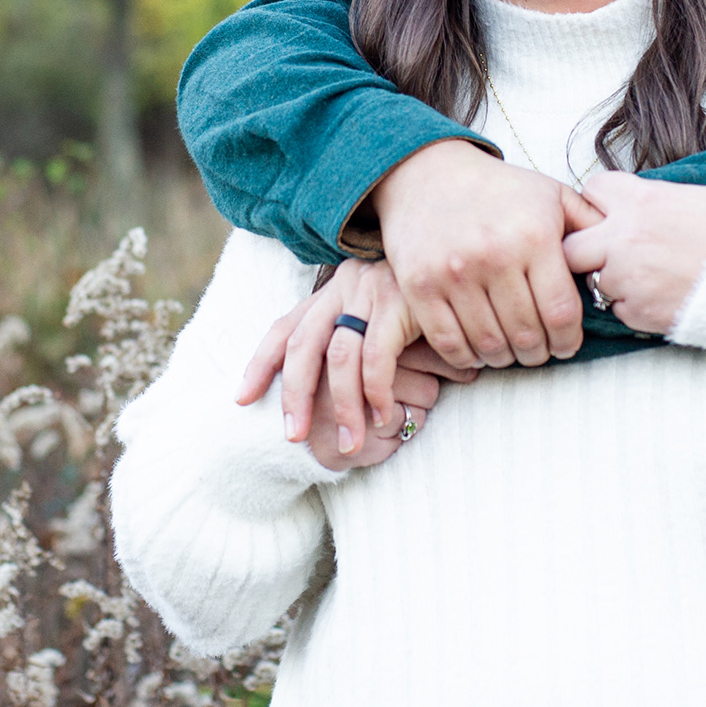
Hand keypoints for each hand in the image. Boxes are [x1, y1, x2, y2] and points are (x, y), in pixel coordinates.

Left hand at [238, 259, 476, 457]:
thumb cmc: (423, 304)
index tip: (243, 399)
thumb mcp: (377, 319)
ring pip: (339, 357)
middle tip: (292, 436)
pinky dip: (376, 392)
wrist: (463, 263)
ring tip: (347, 443)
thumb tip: (320, 388)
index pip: (285, 328)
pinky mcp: (399, 301)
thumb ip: (352, 341)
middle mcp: (343, 286)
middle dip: (294, 395)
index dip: (261, 364)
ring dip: (341, 407)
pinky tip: (384, 416)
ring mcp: (370, 290)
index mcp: (331, 290)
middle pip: (302, 344)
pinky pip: (376, 357)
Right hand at [369, 140, 599, 369]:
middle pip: (527, 335)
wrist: (429, 174)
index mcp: (533, 236)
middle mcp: (494, 255)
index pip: (561, 313)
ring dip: (505, 358)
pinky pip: (449, 342)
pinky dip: (468, 357)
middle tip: (540, 351)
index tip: (567, 345)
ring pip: (490, 345)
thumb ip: (590, 226)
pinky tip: (479, 349)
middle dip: (539, 353)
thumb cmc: (499, 190)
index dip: (568, 340)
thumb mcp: (551, 195)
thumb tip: (619, 258)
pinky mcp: (419, 286)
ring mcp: (453, 273)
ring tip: (512, 350)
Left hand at [560, 172, 705, 334]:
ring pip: (594, 281)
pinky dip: (632, 305)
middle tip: (607, 253)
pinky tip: (661, 296)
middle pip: (570, 246)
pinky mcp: (638, 312)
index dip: (601, 202)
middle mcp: (625, 239)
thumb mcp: (689, 196)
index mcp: (640, 201)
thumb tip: (622, 203)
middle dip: (584, 249)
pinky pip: (617, 309)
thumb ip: (646, 199)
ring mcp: (628, 278)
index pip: (592, 190)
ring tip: (648, 277)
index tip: (611, 212)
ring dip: (612, 280)